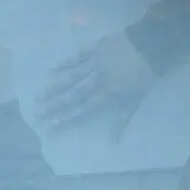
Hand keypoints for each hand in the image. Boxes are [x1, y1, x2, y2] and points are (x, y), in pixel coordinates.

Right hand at [39, 32, 158, 137]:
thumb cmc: (143, 76)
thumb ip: (122, 120)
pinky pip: (78, 55)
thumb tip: (113, 142)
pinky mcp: (96, 47)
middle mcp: (99, 78)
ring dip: (55, 85)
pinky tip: (52, 69)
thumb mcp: (135, 100)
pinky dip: (66, 62)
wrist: (151, 46)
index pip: (84, 107)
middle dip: (55, 103)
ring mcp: (96, 61)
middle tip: (37, 111)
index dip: (67, 116)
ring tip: (40, 94)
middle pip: (74, 93)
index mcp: (108, 92)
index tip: (51, 124)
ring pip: (73, 76)